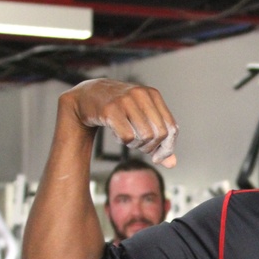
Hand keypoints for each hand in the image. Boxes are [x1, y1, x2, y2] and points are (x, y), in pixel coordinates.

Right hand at [62, 78, 179, 166]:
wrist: (87, 95)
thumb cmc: (119, 109)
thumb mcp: (142, 119)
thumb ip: (158, 139)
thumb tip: (172, 163)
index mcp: (152, 94)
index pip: (172, 127)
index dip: (168, 147)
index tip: (157, 157)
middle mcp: (141, 94)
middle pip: (160, 134)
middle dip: (151, 147)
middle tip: (139, 146)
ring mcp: (125, 100)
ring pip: (145, 136)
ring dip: (137, 144)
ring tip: (128, 137)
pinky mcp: (110, 109)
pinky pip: (128, 136)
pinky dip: (124, 142)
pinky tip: (117, 134)